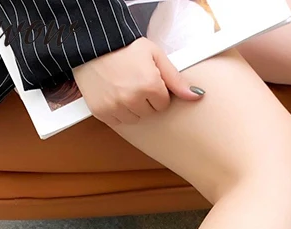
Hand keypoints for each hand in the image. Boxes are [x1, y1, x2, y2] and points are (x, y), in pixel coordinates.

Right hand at [72, 38, 203, 125]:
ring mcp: (115, 106)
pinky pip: (119, 122)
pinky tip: (114, 95)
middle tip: (134, 82)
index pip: (163, 103)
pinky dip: (118, 111)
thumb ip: (176, 79)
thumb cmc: (126, 48)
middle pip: (150, 113)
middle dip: (145, 100)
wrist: (93, 44)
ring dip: (132, 108)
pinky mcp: (102, 112)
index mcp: (149, 84)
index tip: (147, 79)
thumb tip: (197, 96)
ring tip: (124, 88)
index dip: (157, 91)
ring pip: (135, 119)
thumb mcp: (155, 56)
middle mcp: (132, 98)